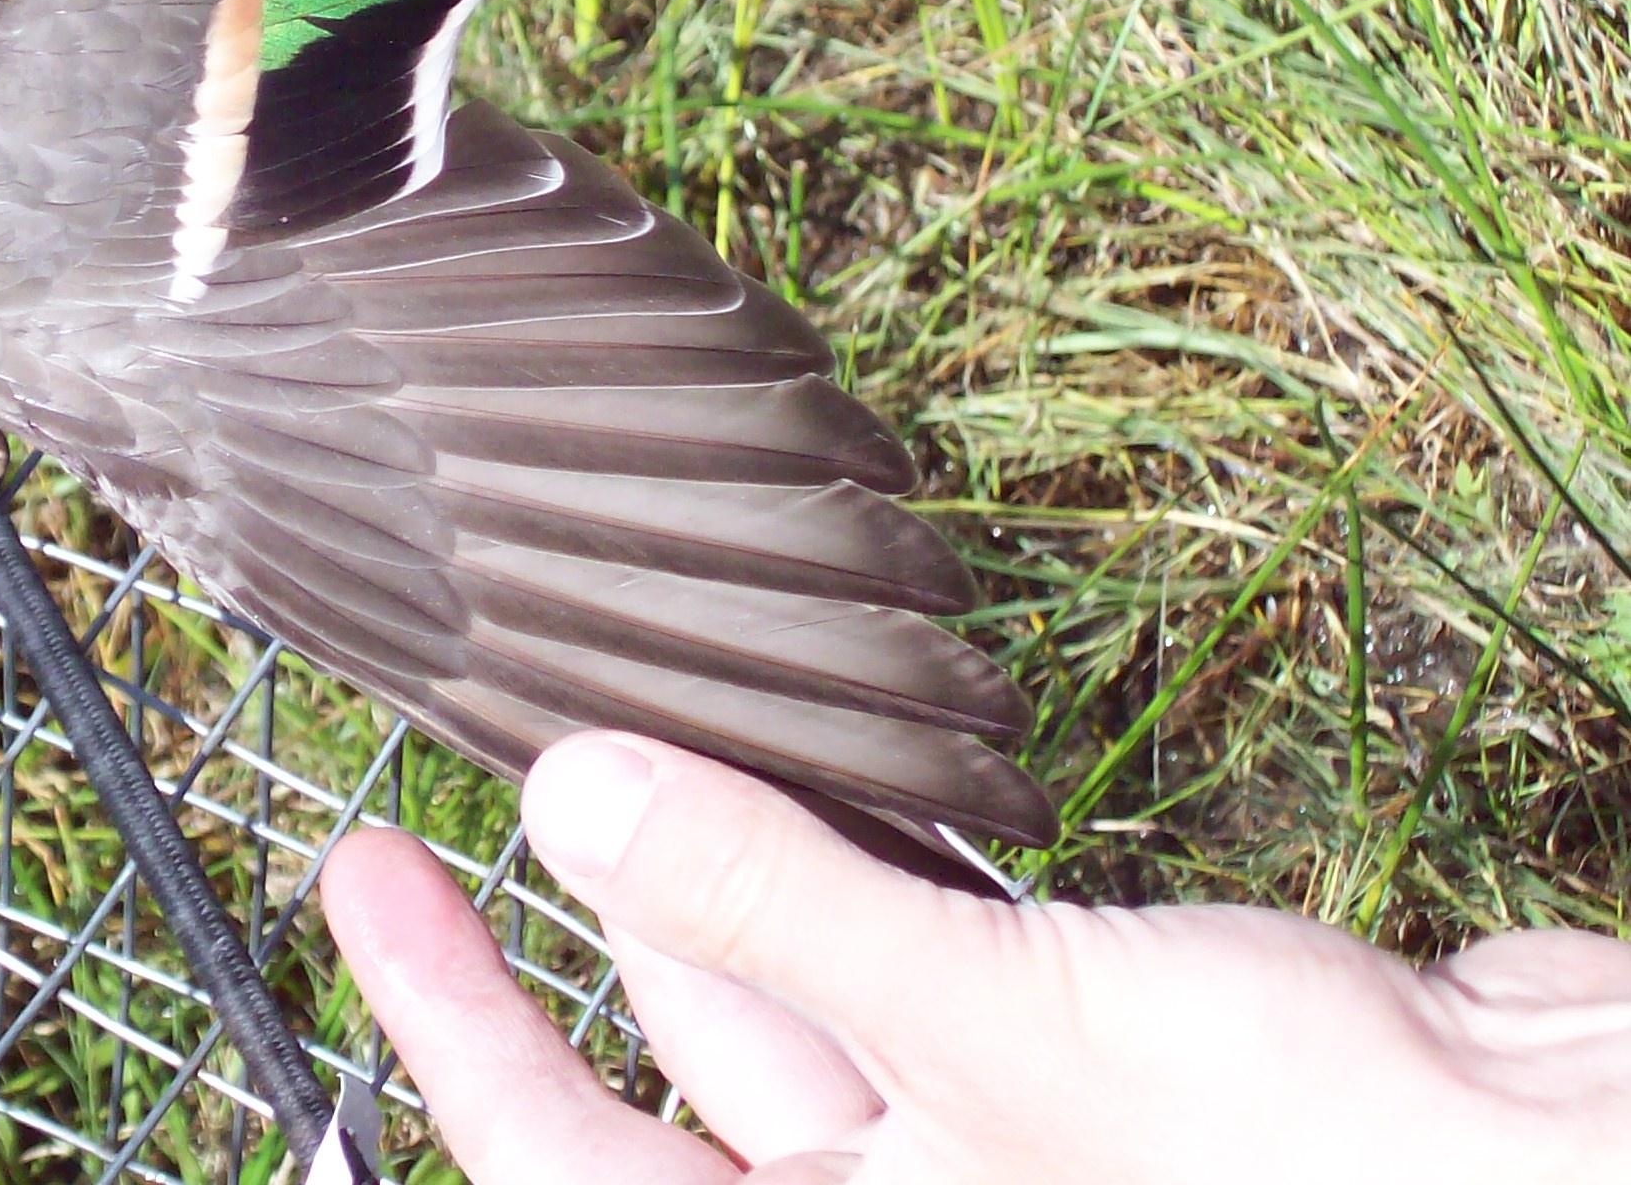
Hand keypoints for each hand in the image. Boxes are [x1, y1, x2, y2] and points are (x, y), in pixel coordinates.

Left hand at [321, 735, 1630, 1182]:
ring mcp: (997, 1156)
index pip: (578, 1175)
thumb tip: (575, 802)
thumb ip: (785, 912)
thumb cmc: (1342, 1179)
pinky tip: (809, 770)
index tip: (366, 883)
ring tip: (629, 735)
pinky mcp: (1083, 1069)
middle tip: (477, 774)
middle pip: (678, 1082)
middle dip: (584, 927)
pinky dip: (862, 875)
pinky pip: (916, 966)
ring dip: (728, 878)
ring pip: (800, 1004)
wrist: (1587, 1154)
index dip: (453, 1029)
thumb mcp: (1012, 1044)